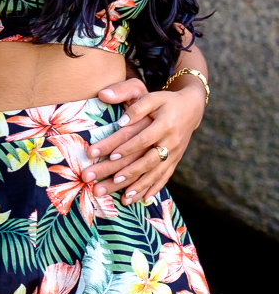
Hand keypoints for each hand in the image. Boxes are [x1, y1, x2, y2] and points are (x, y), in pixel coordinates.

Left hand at [85, 78, 203, 204]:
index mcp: (165, 124)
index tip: (108, 156)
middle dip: (124, 174)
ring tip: (121, 198)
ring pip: (154, 174)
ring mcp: (175, 154)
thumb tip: (102, 95)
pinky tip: (139, 199)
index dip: (126, 147)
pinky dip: (152, 189)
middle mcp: (171, 142)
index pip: (141, 138)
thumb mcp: (149, 94)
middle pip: (145, 161)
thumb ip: (126, 93)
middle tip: (100, 184)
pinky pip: (164, 178)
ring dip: (137, 187)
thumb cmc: (164, 101)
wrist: (192, 109)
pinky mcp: (175, 161)